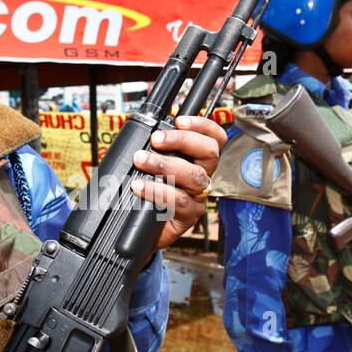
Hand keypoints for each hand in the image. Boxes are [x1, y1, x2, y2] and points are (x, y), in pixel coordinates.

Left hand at [132, 115, 227, 251]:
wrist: (139, 230)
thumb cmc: (145, 195)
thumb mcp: (150, 168)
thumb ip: (152, 151)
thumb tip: (138, 135)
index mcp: (196, 161)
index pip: (213, 139)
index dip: (203, 126)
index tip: (180, 120)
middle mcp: (202, 177)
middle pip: (209, 153)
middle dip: (182, 141)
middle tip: (156, 139)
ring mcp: (197, 198)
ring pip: (195, 176)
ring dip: (166, 164)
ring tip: (141, 160)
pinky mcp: (188, 217)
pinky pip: (178, 201)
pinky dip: (157, 191)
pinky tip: (140, 186)